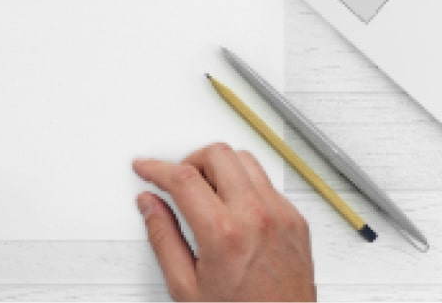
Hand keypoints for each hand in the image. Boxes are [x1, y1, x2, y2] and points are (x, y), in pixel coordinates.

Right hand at [133, 144, 315, 301]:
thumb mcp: (186, 286)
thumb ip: (163, 238)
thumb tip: (150, 205)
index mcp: (224, 234)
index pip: (183, 178)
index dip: (157, 168)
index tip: (146, 168)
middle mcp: (257, 217)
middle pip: (217, 154)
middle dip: (189, 161)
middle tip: (177, 182)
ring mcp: (281, 216)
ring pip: (245, 159)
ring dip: (219, 167)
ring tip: (205, 192)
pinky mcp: (296, 220)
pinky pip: (266, 182)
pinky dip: (244, 184)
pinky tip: (232, 207)